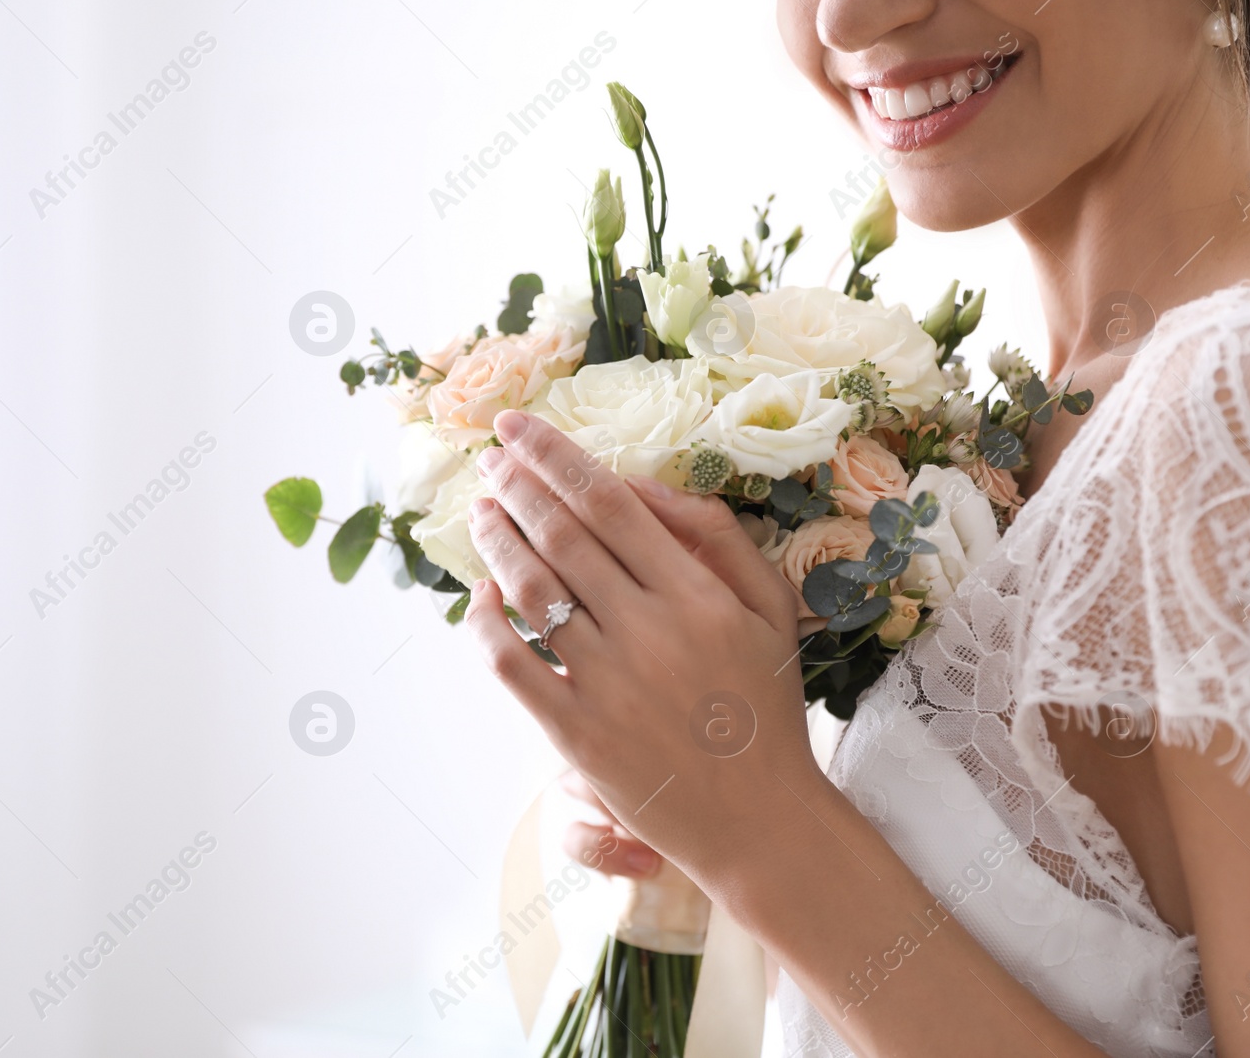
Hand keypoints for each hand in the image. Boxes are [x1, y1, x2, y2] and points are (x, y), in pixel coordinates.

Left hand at [466, 409, 822, 881]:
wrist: (762, 820)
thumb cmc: (764, 708)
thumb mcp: (769, 609)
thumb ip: (714, 537)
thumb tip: (641, 486)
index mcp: (698, 593)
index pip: (609, 501)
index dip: (555, 457)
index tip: (518, 429)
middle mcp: (650, 629)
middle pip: (562, 533)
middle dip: (516, 484)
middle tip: (489, 458)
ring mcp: (608, 683)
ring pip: (532, 589)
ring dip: (497, 540)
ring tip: (481, 511)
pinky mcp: (576, 734)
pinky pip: (512, 664)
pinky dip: (487, 623)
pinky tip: (482, 596)